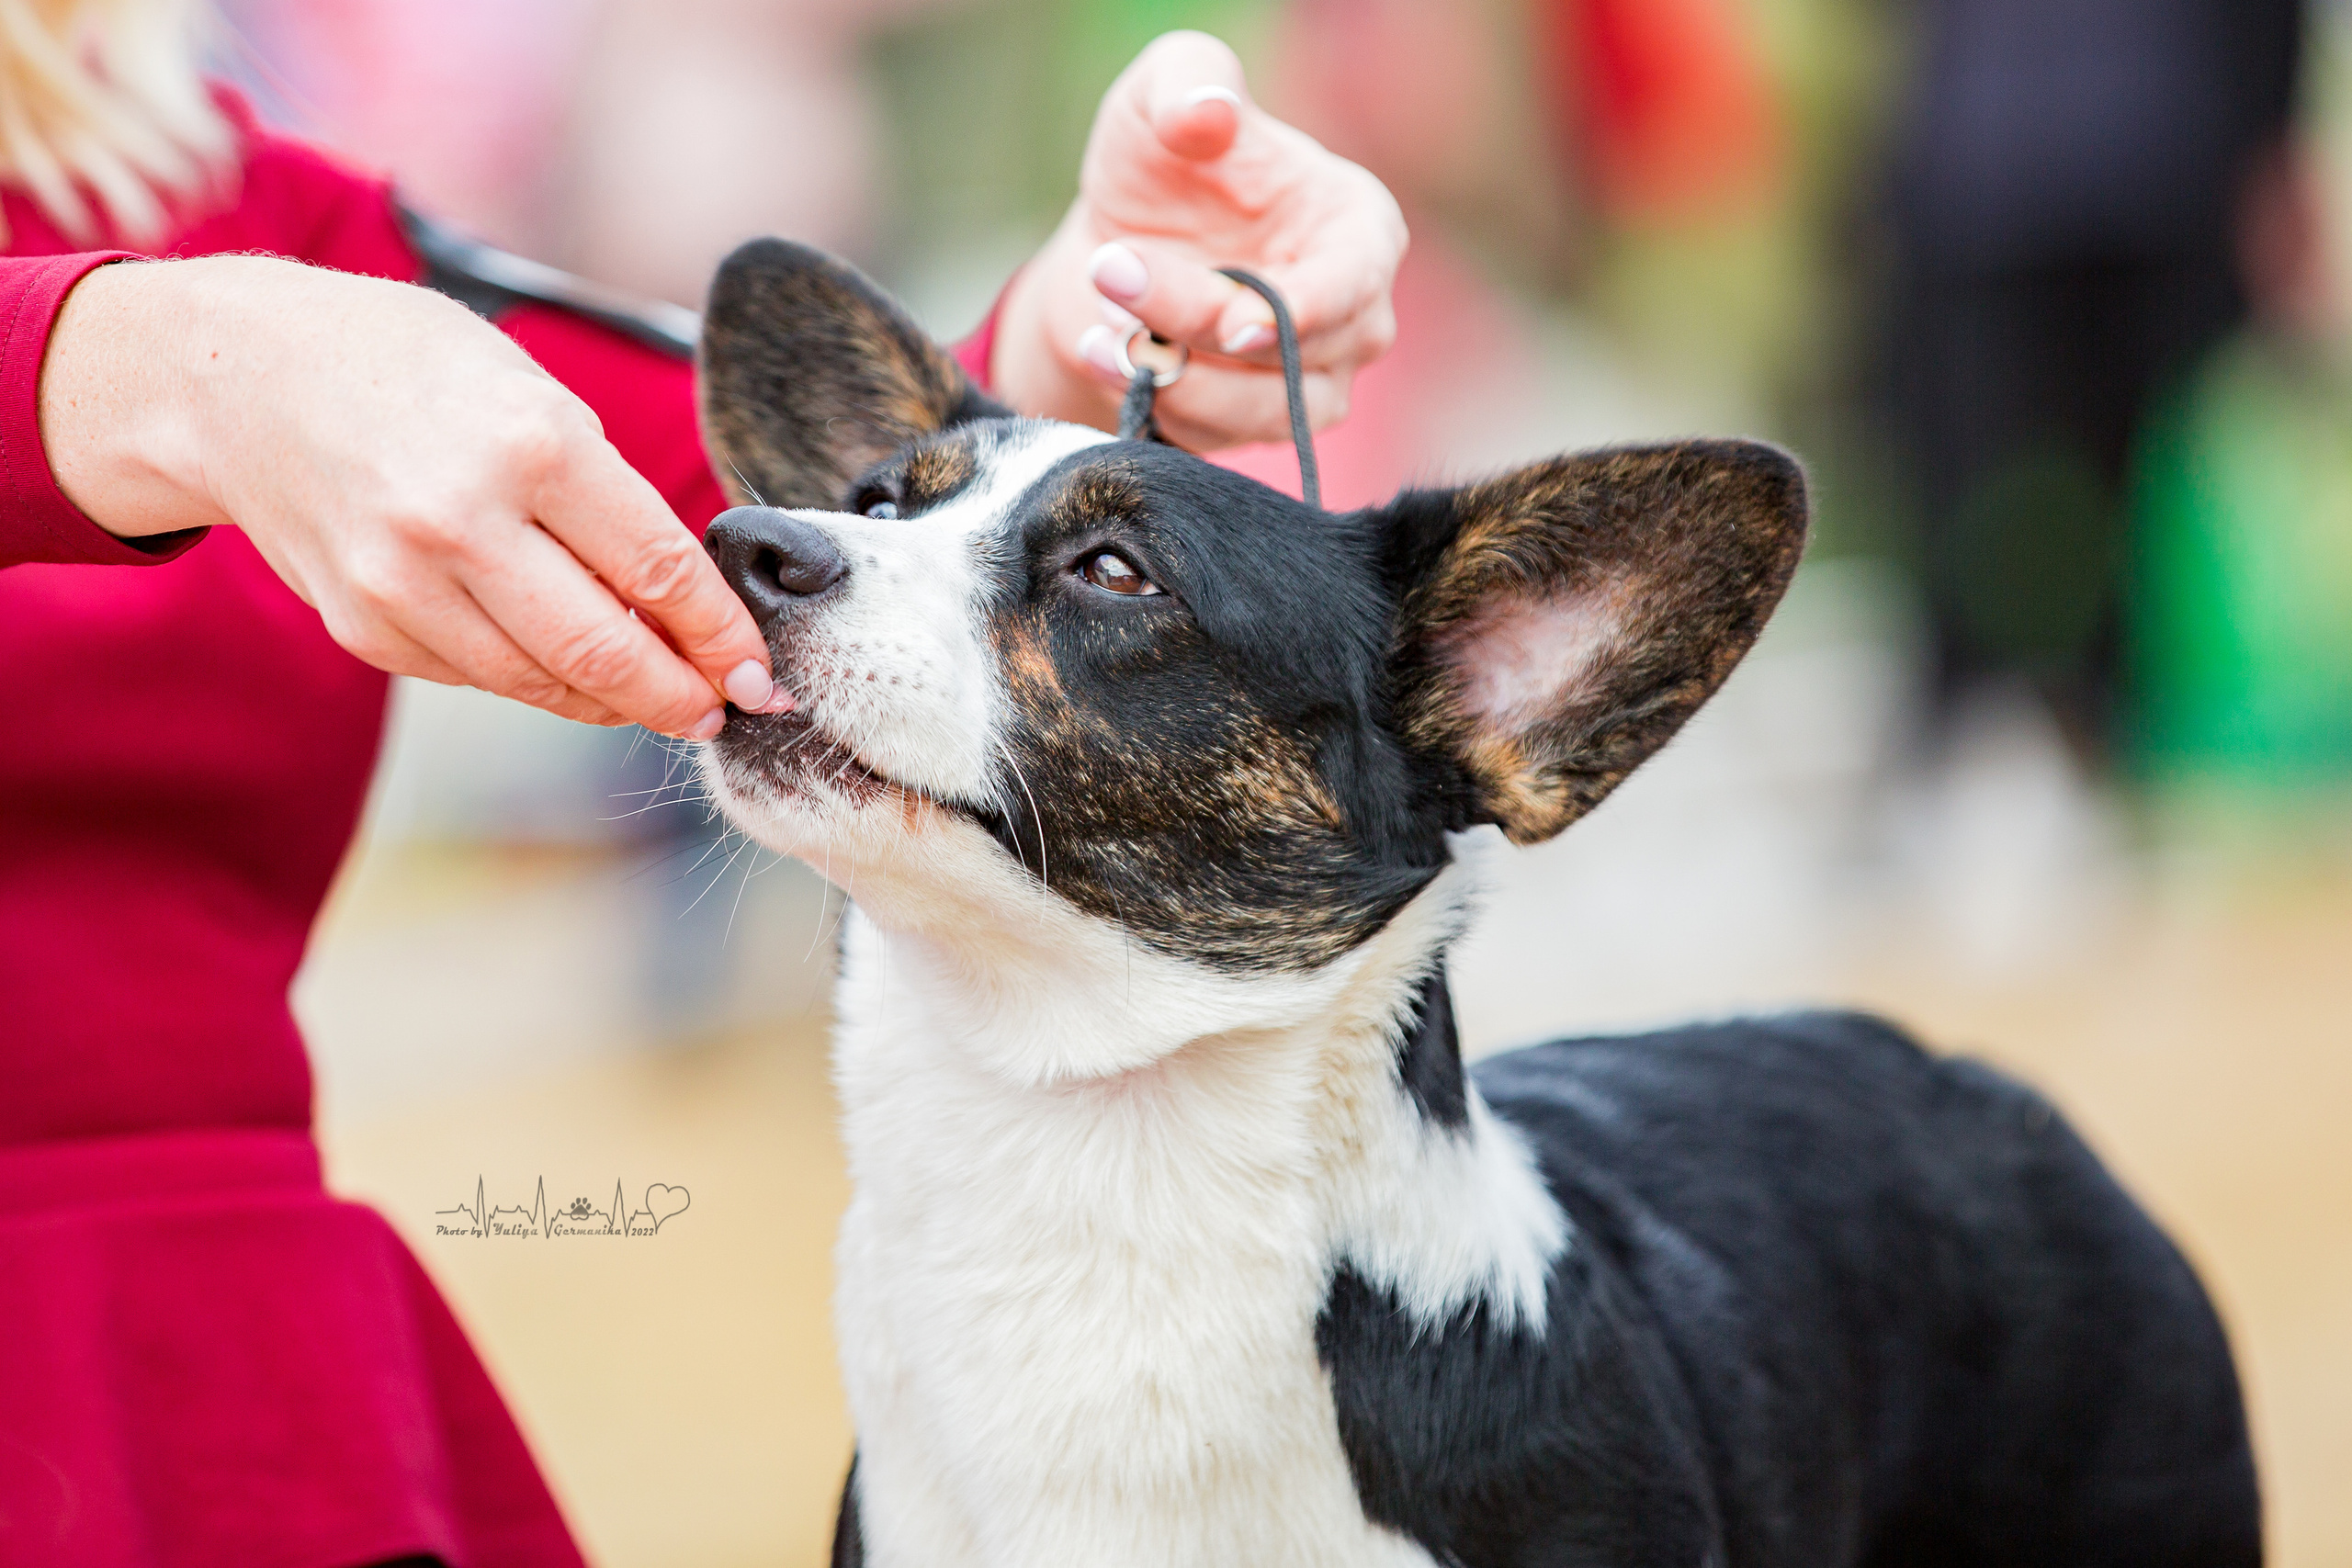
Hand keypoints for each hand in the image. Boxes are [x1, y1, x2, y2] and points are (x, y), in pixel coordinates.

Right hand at [40, 256, 779, 736]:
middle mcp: (463, 522)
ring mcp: (404, 584)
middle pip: (606, 653)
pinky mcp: (366, 626)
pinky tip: (565, 667)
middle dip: (683, 697)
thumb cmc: (410, 369)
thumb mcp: (531, 391)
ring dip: (617, 703)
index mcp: (531, 445)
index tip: (761, 671)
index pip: (659, 572)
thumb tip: (691, 599)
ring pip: (545, 683)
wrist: (238, 379)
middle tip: (724, 711)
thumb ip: (609, 495)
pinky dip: (537, 681)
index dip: (723, 637)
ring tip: (660, 698)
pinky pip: (481, 677)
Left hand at [990, 30, 1406, 452]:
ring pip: (1261, 413)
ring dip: (1173, 379)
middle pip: (1293, 352)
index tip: (1232, 325)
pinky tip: (1100, 353)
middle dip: (1195, 323)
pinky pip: (1214, 440)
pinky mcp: (1256, 428)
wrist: (1117, 243)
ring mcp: (1312, 384)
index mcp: (1360, 231)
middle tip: (1112, 271)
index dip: (1300, 312)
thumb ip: (1190, 81)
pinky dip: (1154, 405)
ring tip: (1101, 329)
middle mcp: (1355, 318)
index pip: (1354, 284)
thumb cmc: (1162, 160)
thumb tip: (1210, 113)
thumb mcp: (1165, 90)